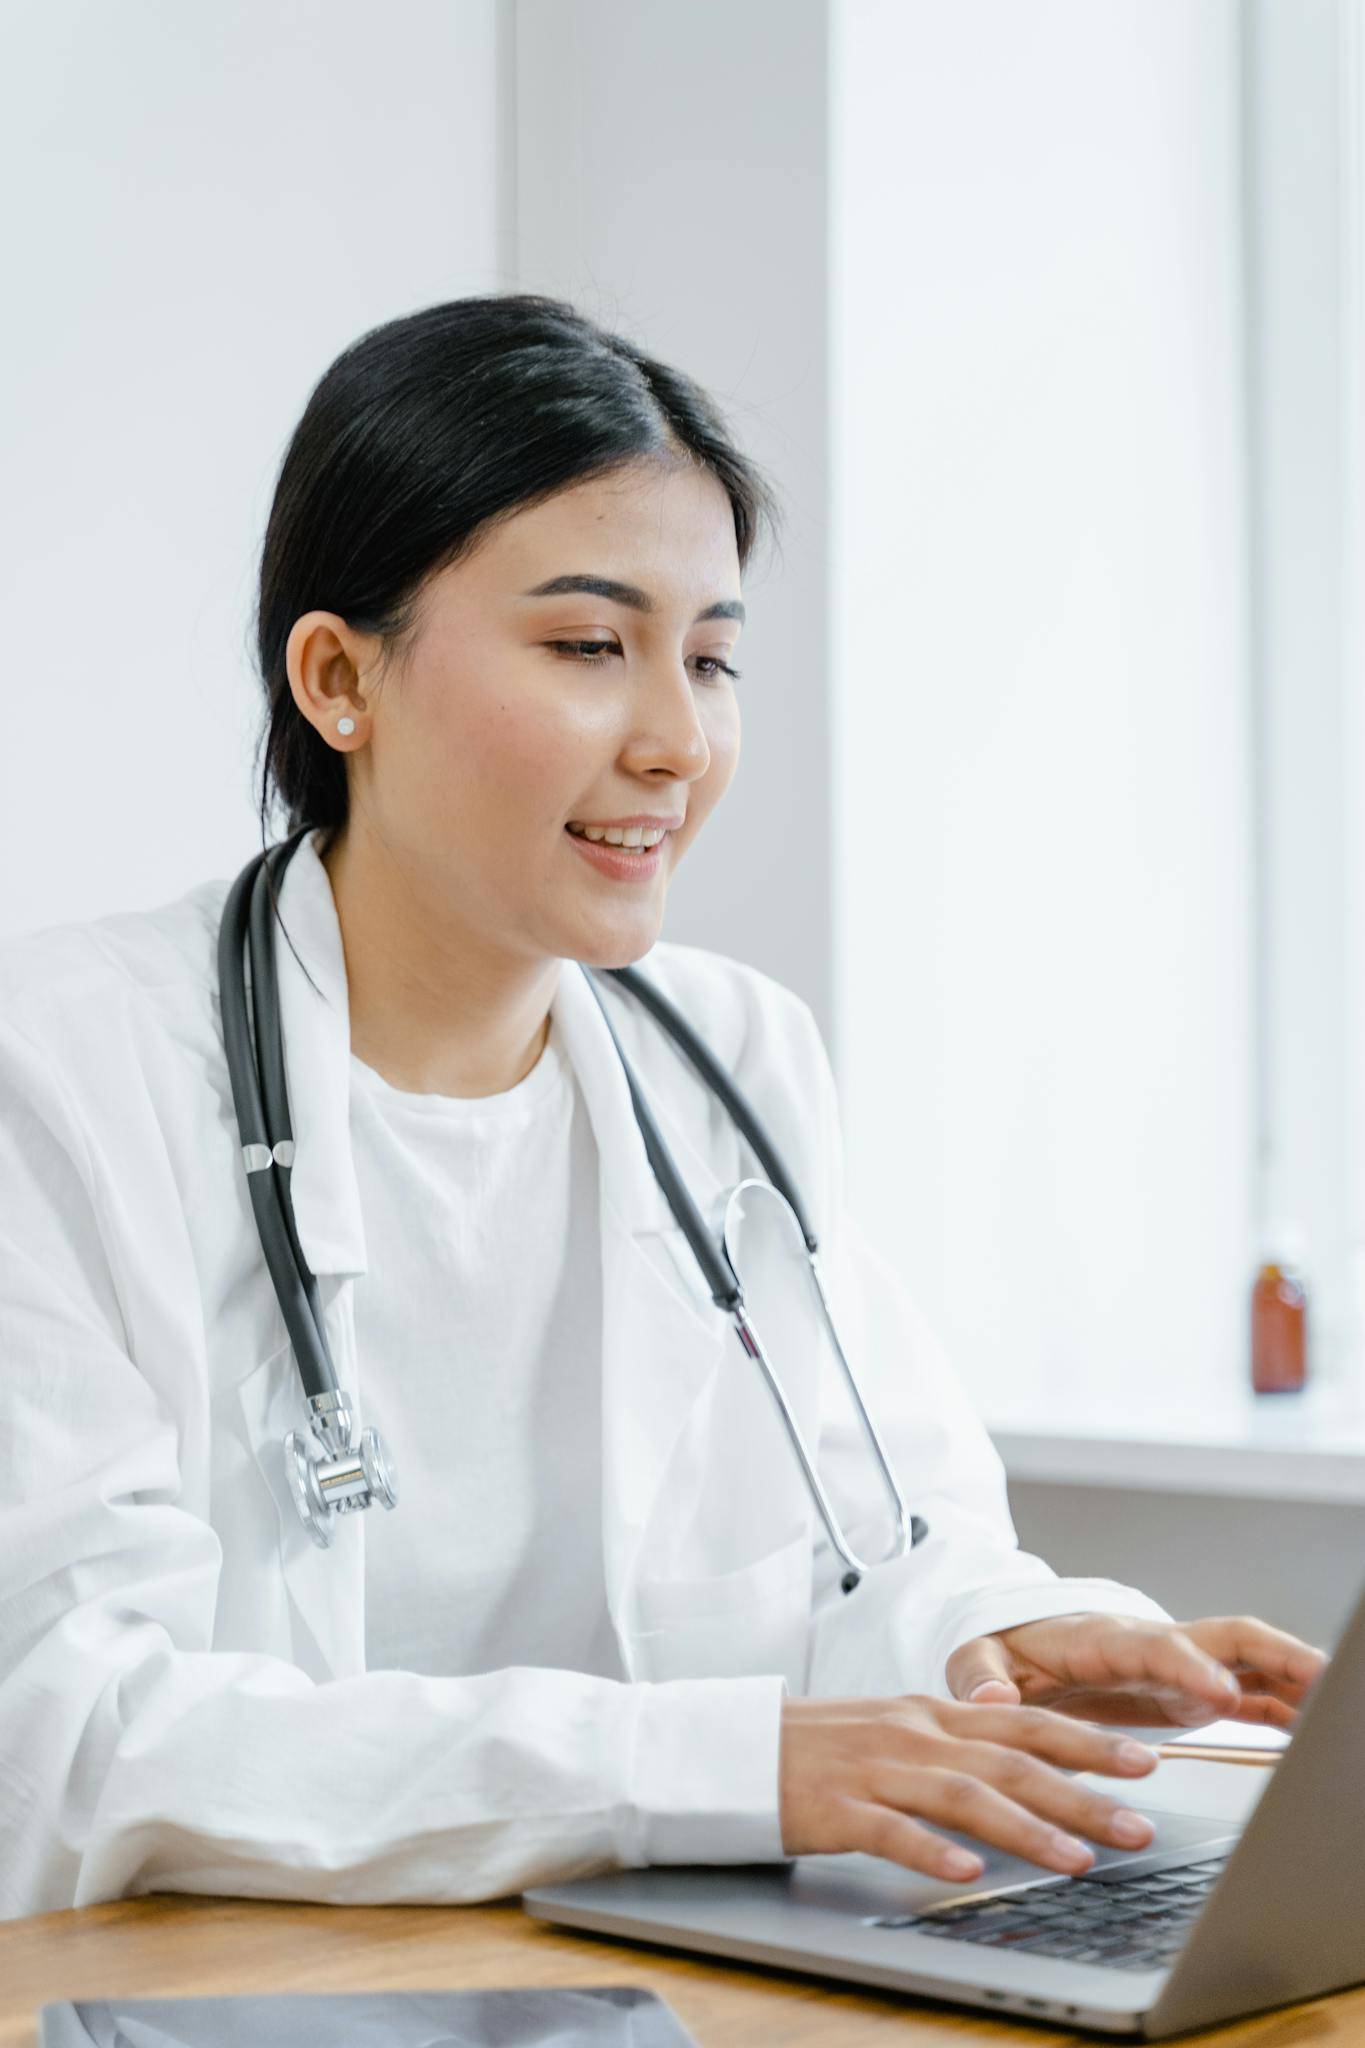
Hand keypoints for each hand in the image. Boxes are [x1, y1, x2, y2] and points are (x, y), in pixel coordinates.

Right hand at [778, 1693, 1164, 1881]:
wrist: (729, 1746)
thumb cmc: (816, 1748)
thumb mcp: (893, 1733)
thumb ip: (953, 1748)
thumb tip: (1023, 1776)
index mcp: (930, 1713)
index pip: (1024, 1722)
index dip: (1085, 1740)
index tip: (1143, 1761)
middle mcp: (912, 1733)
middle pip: (1010, 1760)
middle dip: (1082, 1792)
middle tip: (1139, 1824)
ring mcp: (874, 1768)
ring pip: (964, 1795)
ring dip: (1027, 1828)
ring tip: (1078, 1859)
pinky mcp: (835, 1807)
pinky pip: (891, 1830)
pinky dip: (931, 1851)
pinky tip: (967, 1873)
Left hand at [945, 1612, 1327, 1729]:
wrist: (1018, 1643)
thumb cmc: (1003, 1648)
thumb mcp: (976, 1658)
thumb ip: (979, 1678)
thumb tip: (989, 1704)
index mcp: (1106, 1636)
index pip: (1158, 1645)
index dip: (1192, 1666)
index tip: (1222, 1694)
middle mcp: (1154, 1644)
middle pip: (1226, 1637)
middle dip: (1277, 1654)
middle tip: (1322, 1680)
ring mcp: (1179, 1666)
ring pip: (1251, 1660)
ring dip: (1296, 1676)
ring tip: (1340, 1701)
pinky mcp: (1189, 1691)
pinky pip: (1250, 1693)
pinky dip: (1286, 1706)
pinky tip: (1317, 1726)